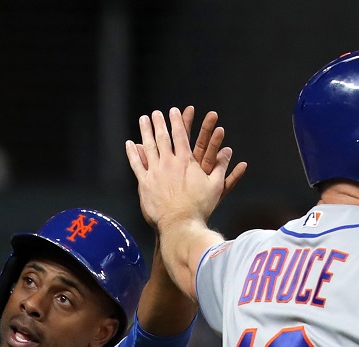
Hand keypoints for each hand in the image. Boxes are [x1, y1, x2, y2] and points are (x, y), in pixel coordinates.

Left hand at [126, 108, 238, 230]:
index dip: (177, 121)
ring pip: (148, 146)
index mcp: (186, 161)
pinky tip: (130, 144)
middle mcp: (168, 162)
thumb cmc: (200, 206)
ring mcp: (155, 172)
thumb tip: (229, 152)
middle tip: (155, 113)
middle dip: (159, 122)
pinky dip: (132, 153)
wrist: (180, 223)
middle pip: (162, 137)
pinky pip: (136, 164)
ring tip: (143, 120)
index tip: (174, 110)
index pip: (180, 135)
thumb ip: (221, 167)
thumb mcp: (216, 186)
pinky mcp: (144, 183)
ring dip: (145, 131)